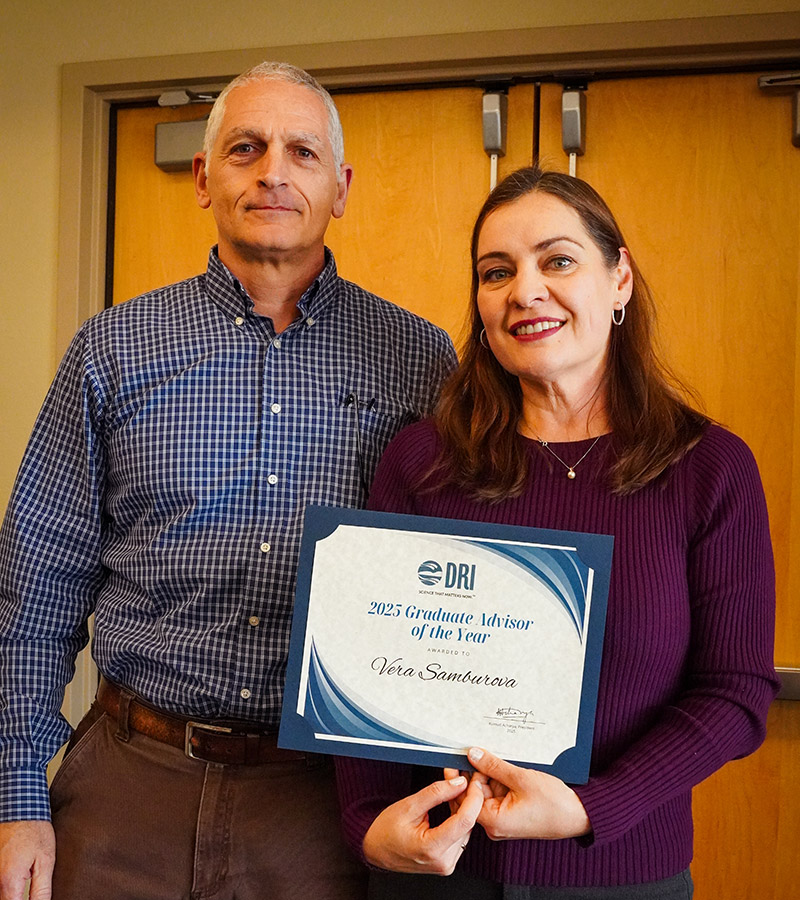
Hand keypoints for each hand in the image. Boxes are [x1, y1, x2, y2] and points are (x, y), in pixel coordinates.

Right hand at [0, 821, 55, 899]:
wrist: (20, 809)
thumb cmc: (34, 831)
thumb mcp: (46, 860)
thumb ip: (42, 890)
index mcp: (9, 881)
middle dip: (19, 898)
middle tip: (31, 885)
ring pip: (2, 894)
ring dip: (13, 893)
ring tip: (28, 876)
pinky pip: (0, 884)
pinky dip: (8, 885)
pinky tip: (21, 876)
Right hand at [362, 774, 483, 874]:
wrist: (376, 849)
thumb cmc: (386, 830)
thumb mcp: (409, 805)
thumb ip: (436, 793)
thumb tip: (459, 783)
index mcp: (431, 849)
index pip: (464, 822)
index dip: (472, 798)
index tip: (473, 782)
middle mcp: (443, 861)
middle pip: (467, 825)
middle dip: (467, 799)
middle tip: (460, 779)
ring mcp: (446, 864)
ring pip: (466, 830)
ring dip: (463, 808)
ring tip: (453, 790)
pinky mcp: (446, 861)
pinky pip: (460, 836)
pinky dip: (458, 818)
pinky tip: (453, 804)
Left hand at [467, 747, 591, 840]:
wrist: (578, 816)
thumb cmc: (553, 804)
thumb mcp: (521, 778)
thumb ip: (493, 766)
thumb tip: (473, 754)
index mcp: (493, 821)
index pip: (464, 798)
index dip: (461, 775)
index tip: (458, 755)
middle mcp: (495, 824)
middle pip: (474, 794)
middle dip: (476, 771)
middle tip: (478, 749)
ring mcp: (502, 819)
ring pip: (486, 791)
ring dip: (490, 773)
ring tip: (498, 757)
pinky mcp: (510, 813)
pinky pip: (498, 793)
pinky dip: (499, 779)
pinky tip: (505, 766)